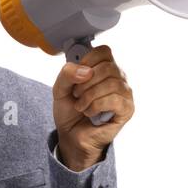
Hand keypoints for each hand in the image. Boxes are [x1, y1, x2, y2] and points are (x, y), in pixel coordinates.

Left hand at [52, 44, 133, 171]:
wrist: (71, 135)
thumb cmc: (70, 111)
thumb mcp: (60, 89)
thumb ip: (66, 74)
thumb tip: (85, 71)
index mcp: (104, 68)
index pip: (104, 51)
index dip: (87, 61)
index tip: (77, 76)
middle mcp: (118, 78)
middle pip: (108, 67)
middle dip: (86, 82)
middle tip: (77, 94)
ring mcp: (125, 94)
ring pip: (112, 83)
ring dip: (90, 95)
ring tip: (81, 105)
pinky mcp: (127, 109)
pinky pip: (115, 100)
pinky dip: (96, 106)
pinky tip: (90, 112)